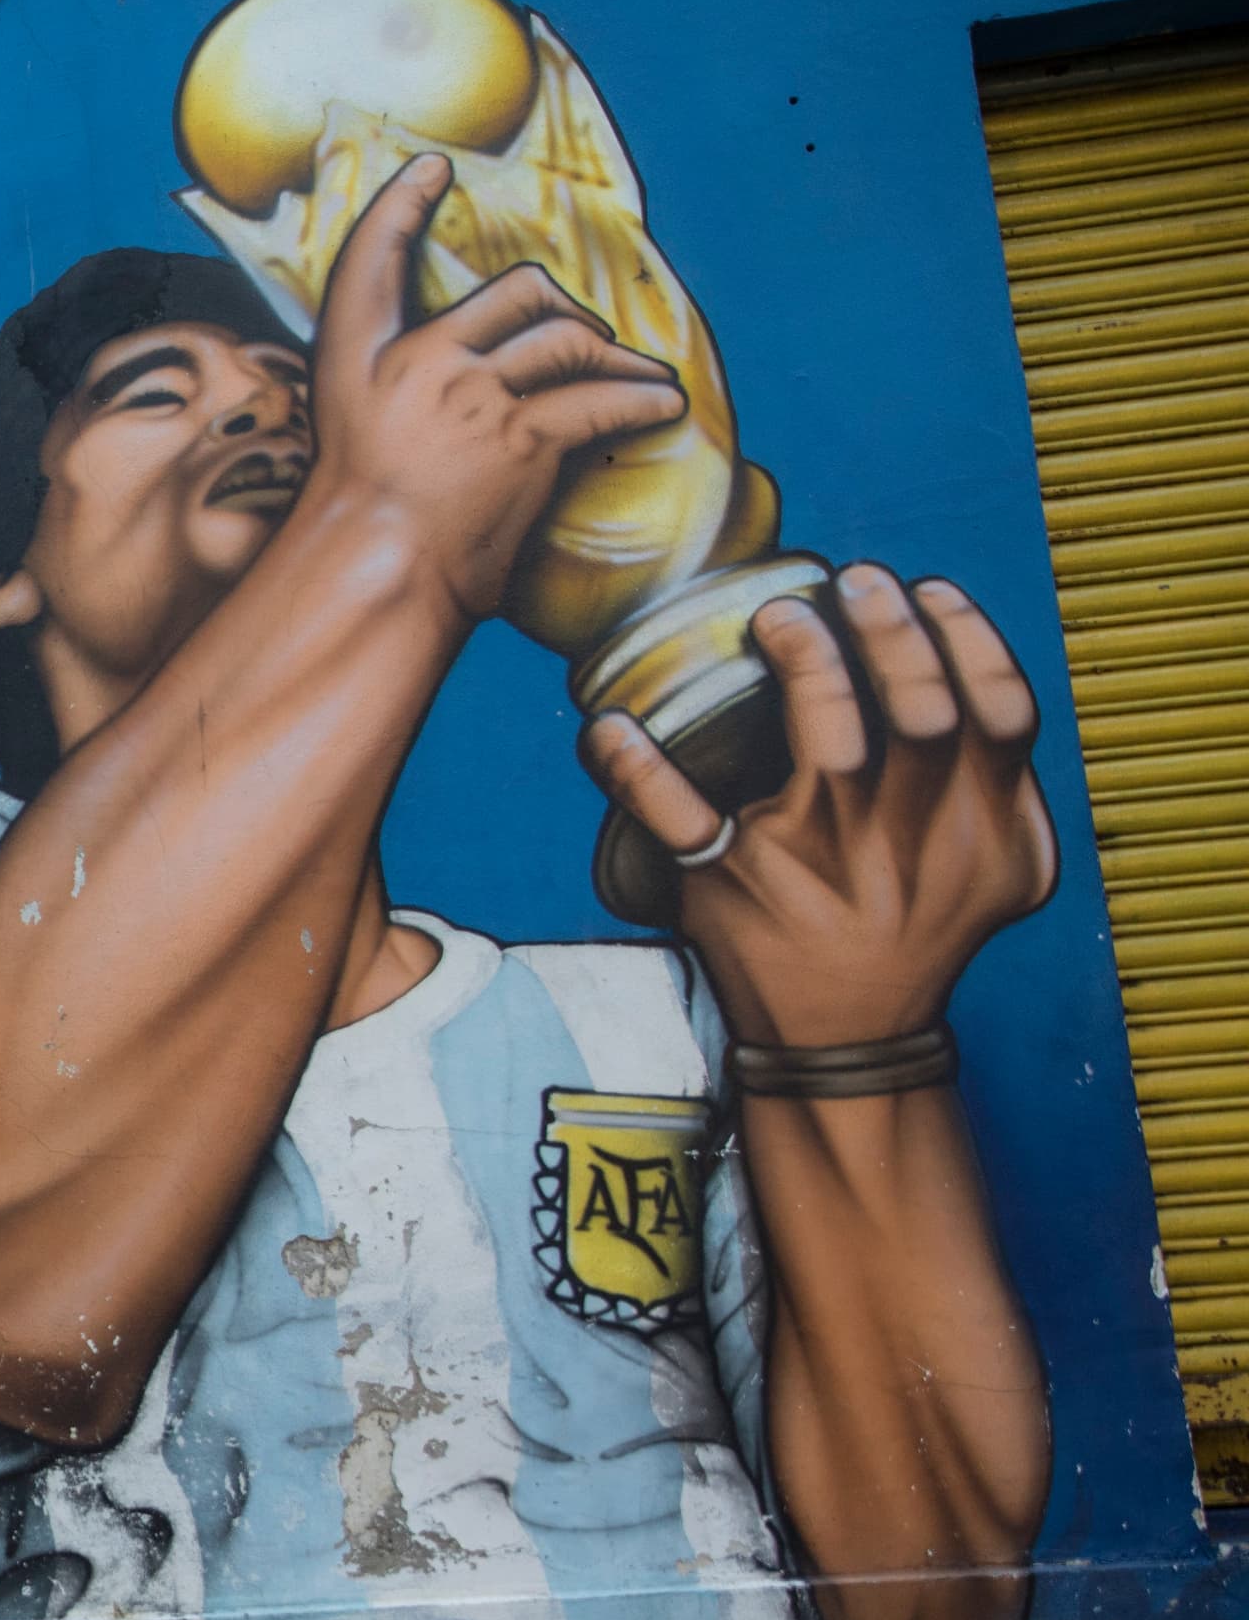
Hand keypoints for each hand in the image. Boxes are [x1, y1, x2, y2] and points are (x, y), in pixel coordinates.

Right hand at [307, 155, 688, 620]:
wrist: (373, 578)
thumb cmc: (361, 527)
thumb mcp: (352, 442)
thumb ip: (400, 401)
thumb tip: (461, 391)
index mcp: (358, 359)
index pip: (371, 258)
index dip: (401, 205)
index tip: (430, 169)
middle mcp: (418, 362)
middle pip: (516, 292)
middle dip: (563, 309)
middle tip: (587, 336)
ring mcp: (473, 396)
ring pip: (568, 339)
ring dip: (614, 355)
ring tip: (639, 376)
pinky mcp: (524, 436)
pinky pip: (601, 400)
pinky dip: (640, 400)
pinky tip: (661, 405)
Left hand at [581, 565, 1055, 1045]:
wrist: (847, 1040)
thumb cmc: (921, 930)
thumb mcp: (1002, 871)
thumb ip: (1010, 785)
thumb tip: (985, 668)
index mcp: (980, 826)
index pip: (1002, 714)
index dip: (970, 640)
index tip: (928, 589)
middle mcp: (902, 840)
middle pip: (921, 717)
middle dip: (893, 635)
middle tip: (857, 580)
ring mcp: (814, 862)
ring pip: (827, 749)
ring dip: (807, 667)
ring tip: (780, 614)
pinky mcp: (729, 887)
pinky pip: (678, 822)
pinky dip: (634, 771)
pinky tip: (608, 725)